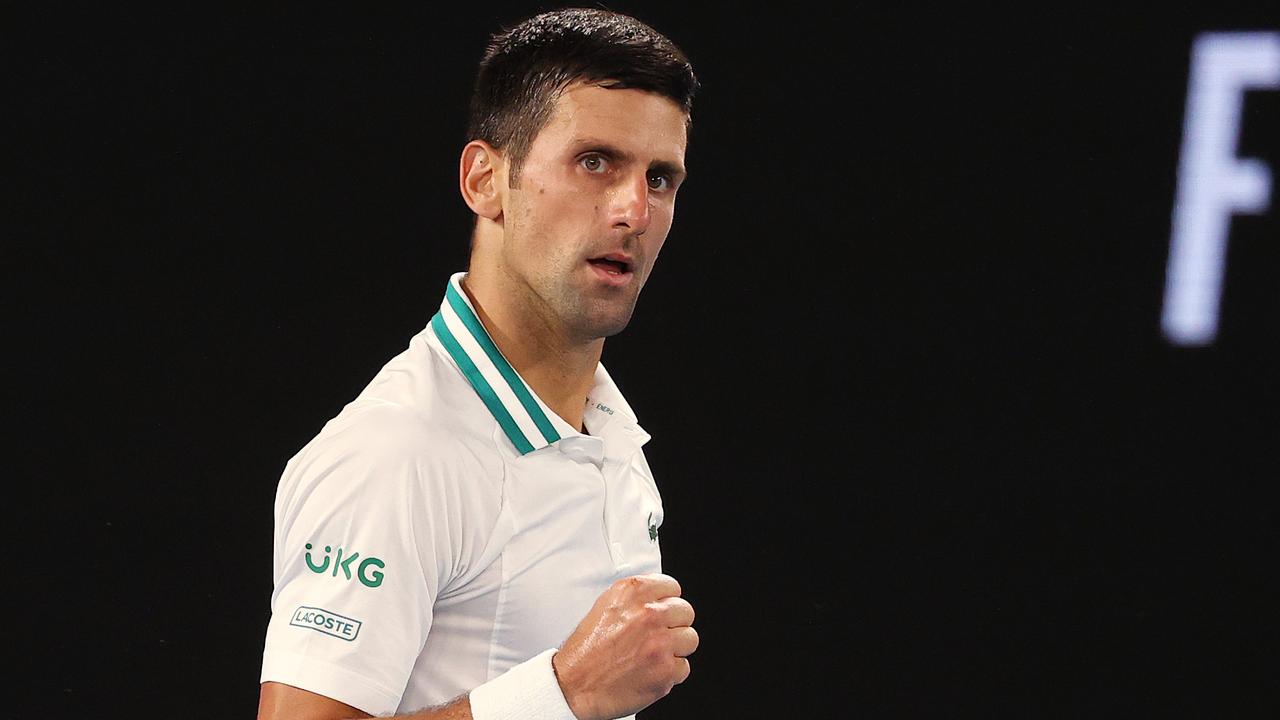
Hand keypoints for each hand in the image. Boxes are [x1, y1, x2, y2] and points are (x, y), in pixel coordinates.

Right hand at [552, 573, 697, 719]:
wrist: (574, 686)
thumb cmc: (585, 651)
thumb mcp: (605, 606)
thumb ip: (635, 599)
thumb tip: (660, 599)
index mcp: (633, 593)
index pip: (673, 587)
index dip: (668, 601)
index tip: (664, 610)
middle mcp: (649, 614)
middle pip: (686, 612)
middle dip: (674, 624)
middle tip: (659, 636)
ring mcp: (660, 643)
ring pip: (690, 639)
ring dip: (676, 649)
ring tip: (654, 655)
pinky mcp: (666, 671)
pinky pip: (684, 667)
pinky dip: (670, 673)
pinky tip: (650, 672)